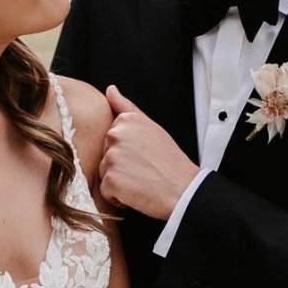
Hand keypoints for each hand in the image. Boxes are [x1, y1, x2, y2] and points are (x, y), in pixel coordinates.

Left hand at [100, 85, 198, 218]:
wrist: (183, 189)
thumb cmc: (170, 161)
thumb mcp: (151, 127)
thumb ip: (127, 108)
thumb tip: (110, 90)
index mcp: (126, 121)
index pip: (111, 140)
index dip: (127, 151)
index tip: (144, 155)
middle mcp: (116, 135)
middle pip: (105, 155)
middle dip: (120, 166)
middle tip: (144, 169)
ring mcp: (112, 157)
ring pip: (104, 173)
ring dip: (119, 181)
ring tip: (141, 180)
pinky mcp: (110, 179)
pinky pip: (105, 191)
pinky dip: (118, 197)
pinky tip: (137, 192)